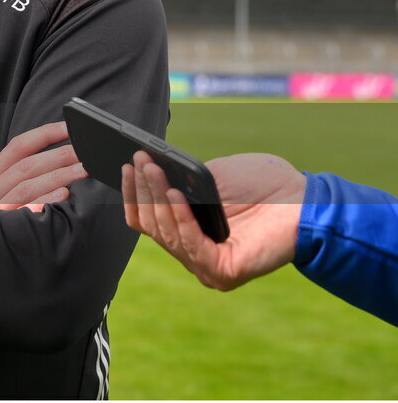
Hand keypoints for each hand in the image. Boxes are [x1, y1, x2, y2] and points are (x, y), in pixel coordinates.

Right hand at [0, 122, 86, 210]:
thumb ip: (5, 184)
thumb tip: (43, 172)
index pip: (18, 147)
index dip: (44, 134)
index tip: (68, 128)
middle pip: (27, 165)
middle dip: (58, 155)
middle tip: (84, 151)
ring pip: (27, 185)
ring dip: (58, 175)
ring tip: (81, 170)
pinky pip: (23, 213)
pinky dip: (43, 202)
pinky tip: (61, 197)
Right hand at [122, 151, 306, 290]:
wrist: (306, 200)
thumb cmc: (263, 185)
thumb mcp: (213, 176)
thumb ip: (183, 182)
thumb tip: (150, 175)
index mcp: (188, 231)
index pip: (148, 219)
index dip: (134, 193)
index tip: (128, 165)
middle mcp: (193, 253)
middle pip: (153, 225)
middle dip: (143, 190)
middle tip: (139, 162)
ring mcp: (206, 266)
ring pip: (167, 234)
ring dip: (157, 199)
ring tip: (154, 171)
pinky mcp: (222, 273)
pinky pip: (191, 245)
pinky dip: (181, 218)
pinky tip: (175, 194)